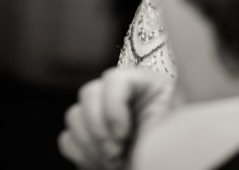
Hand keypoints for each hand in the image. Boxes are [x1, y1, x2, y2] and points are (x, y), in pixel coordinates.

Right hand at [58, 67, 173, 168]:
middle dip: (99, 129)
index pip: (114, 78)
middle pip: (88, 92)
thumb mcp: (167, 131)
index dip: (113, 106)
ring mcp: (102, 117)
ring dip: (90, 144)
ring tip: (113, 161)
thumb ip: (150, 119)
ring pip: (74, 115)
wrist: (164, 169)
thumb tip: (130, 122)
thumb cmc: (172, 155)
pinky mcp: (89, 139)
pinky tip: (101, 164)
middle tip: (117, 152)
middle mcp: (121, 96)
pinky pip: (67, 139)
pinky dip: (81, 154)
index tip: (124, 134)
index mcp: (146, 85)